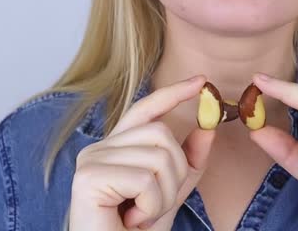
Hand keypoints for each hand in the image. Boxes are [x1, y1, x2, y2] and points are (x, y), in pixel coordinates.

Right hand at [68, 75, 215, 230]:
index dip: (173, 93)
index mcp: (116, 148)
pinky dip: (150, 206)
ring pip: (157, 157)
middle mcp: (98, 148)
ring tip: (142, 216)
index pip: (145, 109)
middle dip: (175, 174)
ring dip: (163, 196)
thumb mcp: (171, 192)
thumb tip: (209, 126)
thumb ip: (188, 161)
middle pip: (160, 134)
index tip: (202, 81)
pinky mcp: (88, 179)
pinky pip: (144, 180)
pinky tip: (132, 220)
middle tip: (156, 205)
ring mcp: (91, 161)